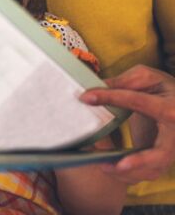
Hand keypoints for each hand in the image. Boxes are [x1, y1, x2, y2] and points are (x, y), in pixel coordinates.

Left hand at [80, 65, 174, 183]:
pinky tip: (111, 168)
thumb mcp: (147, 77)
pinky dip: (131, 174)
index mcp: (170, 107)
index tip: (86, 97)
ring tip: (104, 166)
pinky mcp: (164, 158)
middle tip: (116, 163)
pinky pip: (150, 172)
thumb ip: (124, 81)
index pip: (136, 101)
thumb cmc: (162, 88)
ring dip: (130, 172)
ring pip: (155, 169)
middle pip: (161, 154)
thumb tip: (97, 86)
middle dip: (138, 161)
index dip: (110, 97)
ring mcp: (172, 149)